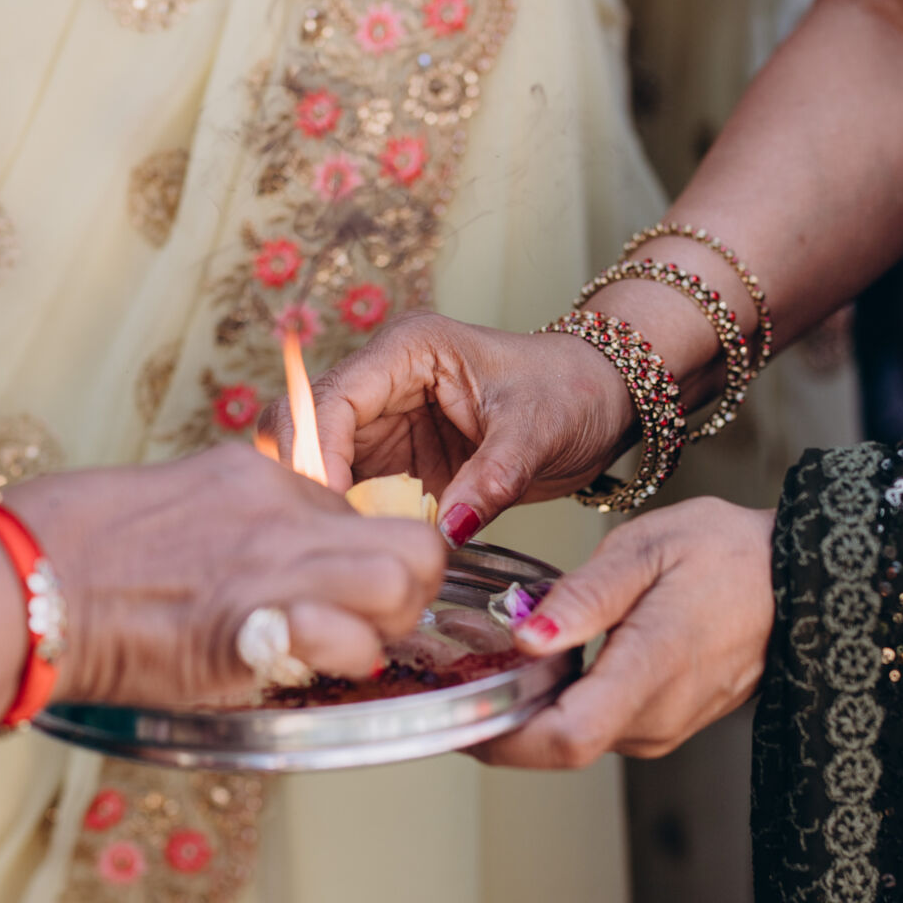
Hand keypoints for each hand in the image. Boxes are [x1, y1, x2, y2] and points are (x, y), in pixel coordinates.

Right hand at [12, 444, 447, 708]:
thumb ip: (232, 518)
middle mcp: (282, 512)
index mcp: (262, 479)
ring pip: (404, 580)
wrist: (22, 579)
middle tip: (372, 629)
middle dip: (411, 594)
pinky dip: (346, 661)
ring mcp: (273, 562)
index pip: (369, 513)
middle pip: (412, 543)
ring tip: (349, 651)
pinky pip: (348, 637)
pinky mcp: (252, 621)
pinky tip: (314, 671)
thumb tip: (260, 554)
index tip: (353, 594)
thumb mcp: (173, 499)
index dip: (374, 562)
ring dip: (390, 626)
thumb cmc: (72, 546)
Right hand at [259, 312, 637, 545]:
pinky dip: (353, 523)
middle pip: (302, 425)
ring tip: (347, 552)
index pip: (331, 397)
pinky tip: (367, 554)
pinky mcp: (393, 462)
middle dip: (307, 481)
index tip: (332, 508)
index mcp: (407, 349)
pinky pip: (352, 494)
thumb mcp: (539, 431)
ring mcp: (382, 423)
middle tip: (327, 538)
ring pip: (318, 464)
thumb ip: (493, 479)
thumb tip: (446, 532)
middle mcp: (381, 381)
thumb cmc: (572, 390)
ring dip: (326, 507)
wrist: (600, 401)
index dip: (319, 452)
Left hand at [476, 498, 774, 767]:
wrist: (798, 578)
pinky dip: (559, 699)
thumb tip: (526, 636)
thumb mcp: (647, 549)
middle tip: (451, 666)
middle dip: (497, 715)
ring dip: (526, 705)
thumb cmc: (726, 553)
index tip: (452, 706)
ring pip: (572, 737)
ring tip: (487, 648)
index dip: (498, 735)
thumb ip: (584, 598)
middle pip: (555, 744)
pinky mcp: (663, 723)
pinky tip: (541, 656)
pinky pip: (598, 724)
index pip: (563, 739)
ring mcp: (662, 727)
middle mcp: (656, 717)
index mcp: (652, 670)